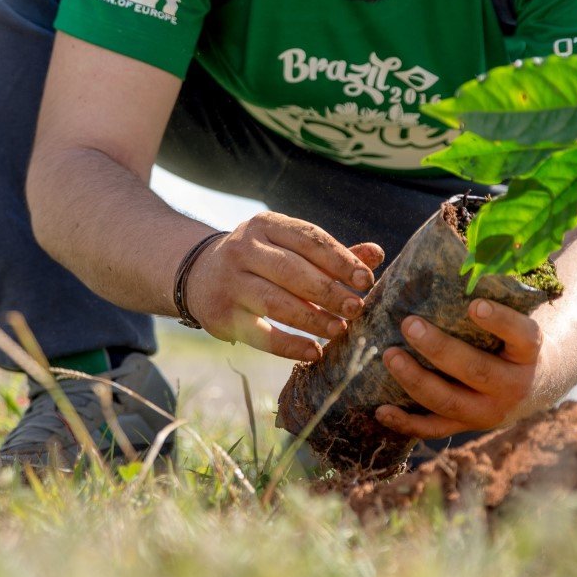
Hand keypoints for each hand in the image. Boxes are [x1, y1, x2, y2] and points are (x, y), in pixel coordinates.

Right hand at [183, 211, 384, 361]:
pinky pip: (259, 333)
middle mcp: (244, 248)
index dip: (339, 258)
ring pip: (275, 302)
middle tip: (357, 308)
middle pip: (291, 270)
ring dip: (312, 318)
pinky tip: (314, 352)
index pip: (308, 238)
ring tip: (340, 330)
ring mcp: (229, 281)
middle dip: (328, 290)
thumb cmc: (262, 259)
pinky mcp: (221, 314)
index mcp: (266, 225)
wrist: (199, 274)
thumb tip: (376, 253)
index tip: (366, 279)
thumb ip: (332, 254)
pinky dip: (289, 345)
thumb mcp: (290, 247)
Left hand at [376, 299, 549, 439]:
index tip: (474, 304)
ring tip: (388, 355)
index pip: (521, 335)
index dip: (500, 321)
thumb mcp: (521, 314)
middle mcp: (513, 385)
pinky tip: (380, 409)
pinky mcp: (468, 426)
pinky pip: (434, 429)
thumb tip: (466, 247)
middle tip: (409, 324)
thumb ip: (498, 290)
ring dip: (415, 379)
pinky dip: (406, 422)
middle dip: (439, 349)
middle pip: (476, 370)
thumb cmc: (515, 334)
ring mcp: (490, 412)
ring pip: (449, 401)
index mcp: (530, 351)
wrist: (537, 382)